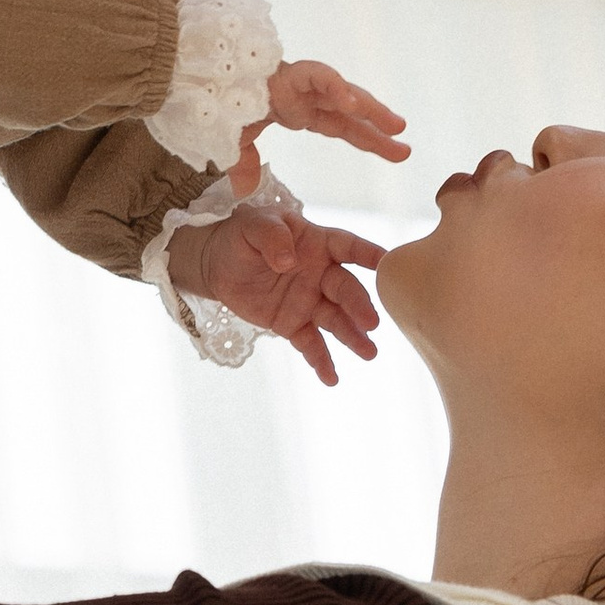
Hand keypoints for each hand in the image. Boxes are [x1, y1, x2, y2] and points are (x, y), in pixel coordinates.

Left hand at [165, 206, 387, 387]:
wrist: (217, 265)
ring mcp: (309, 301)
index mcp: (317, 243)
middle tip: (372, 322)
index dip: (368, 254)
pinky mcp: (293, 324)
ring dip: (352, 336)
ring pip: (335, 320)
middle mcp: (321, 274)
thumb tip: (288, 262)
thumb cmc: (241, 236)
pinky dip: (321, 361)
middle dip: (359, 306)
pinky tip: (331, 378)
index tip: (388, 263)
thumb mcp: (253, 225)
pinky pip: (310, 344)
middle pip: (345, 289)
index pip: (348, 247)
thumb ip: (272, 237)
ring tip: (368, 353)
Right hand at [227, 58, 409, 196]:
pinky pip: (319, 77)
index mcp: (296, 110)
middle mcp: (303, 95)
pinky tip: (355, 104)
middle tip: (405, 148)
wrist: (195, 79)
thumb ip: (243, 164)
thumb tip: (244, 188)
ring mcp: (297, 81)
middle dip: (378, 128)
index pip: (341, 126)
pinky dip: (336, 89)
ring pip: (342, 93)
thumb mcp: (232, 145)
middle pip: (350, 113)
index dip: (368, 139)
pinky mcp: (287, 71)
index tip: (397, 153)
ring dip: (370, 109)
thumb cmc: (213, 104)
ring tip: (396, 127)